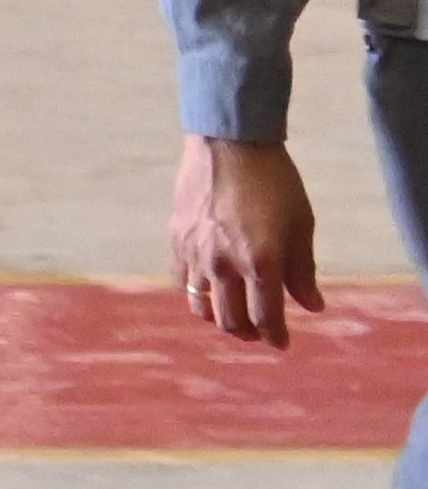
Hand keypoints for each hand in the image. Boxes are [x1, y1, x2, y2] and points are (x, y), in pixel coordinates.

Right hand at [178, 135, 321, 349]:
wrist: (228, 144)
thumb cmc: (275, 182)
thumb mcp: (301, 225)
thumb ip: (303, 270)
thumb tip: (311, 305)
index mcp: (261, 263)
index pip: (267, 316)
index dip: (276, 335)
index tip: (282, 344)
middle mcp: (224, 265)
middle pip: (231, 319)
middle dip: (248, 333)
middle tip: (259, 333)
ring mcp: (196, 254)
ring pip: (200, 305)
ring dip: (218, 318)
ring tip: (230, 317)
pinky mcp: (177, 240)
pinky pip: (182, 280)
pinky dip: (194, 293)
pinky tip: (205, 290)